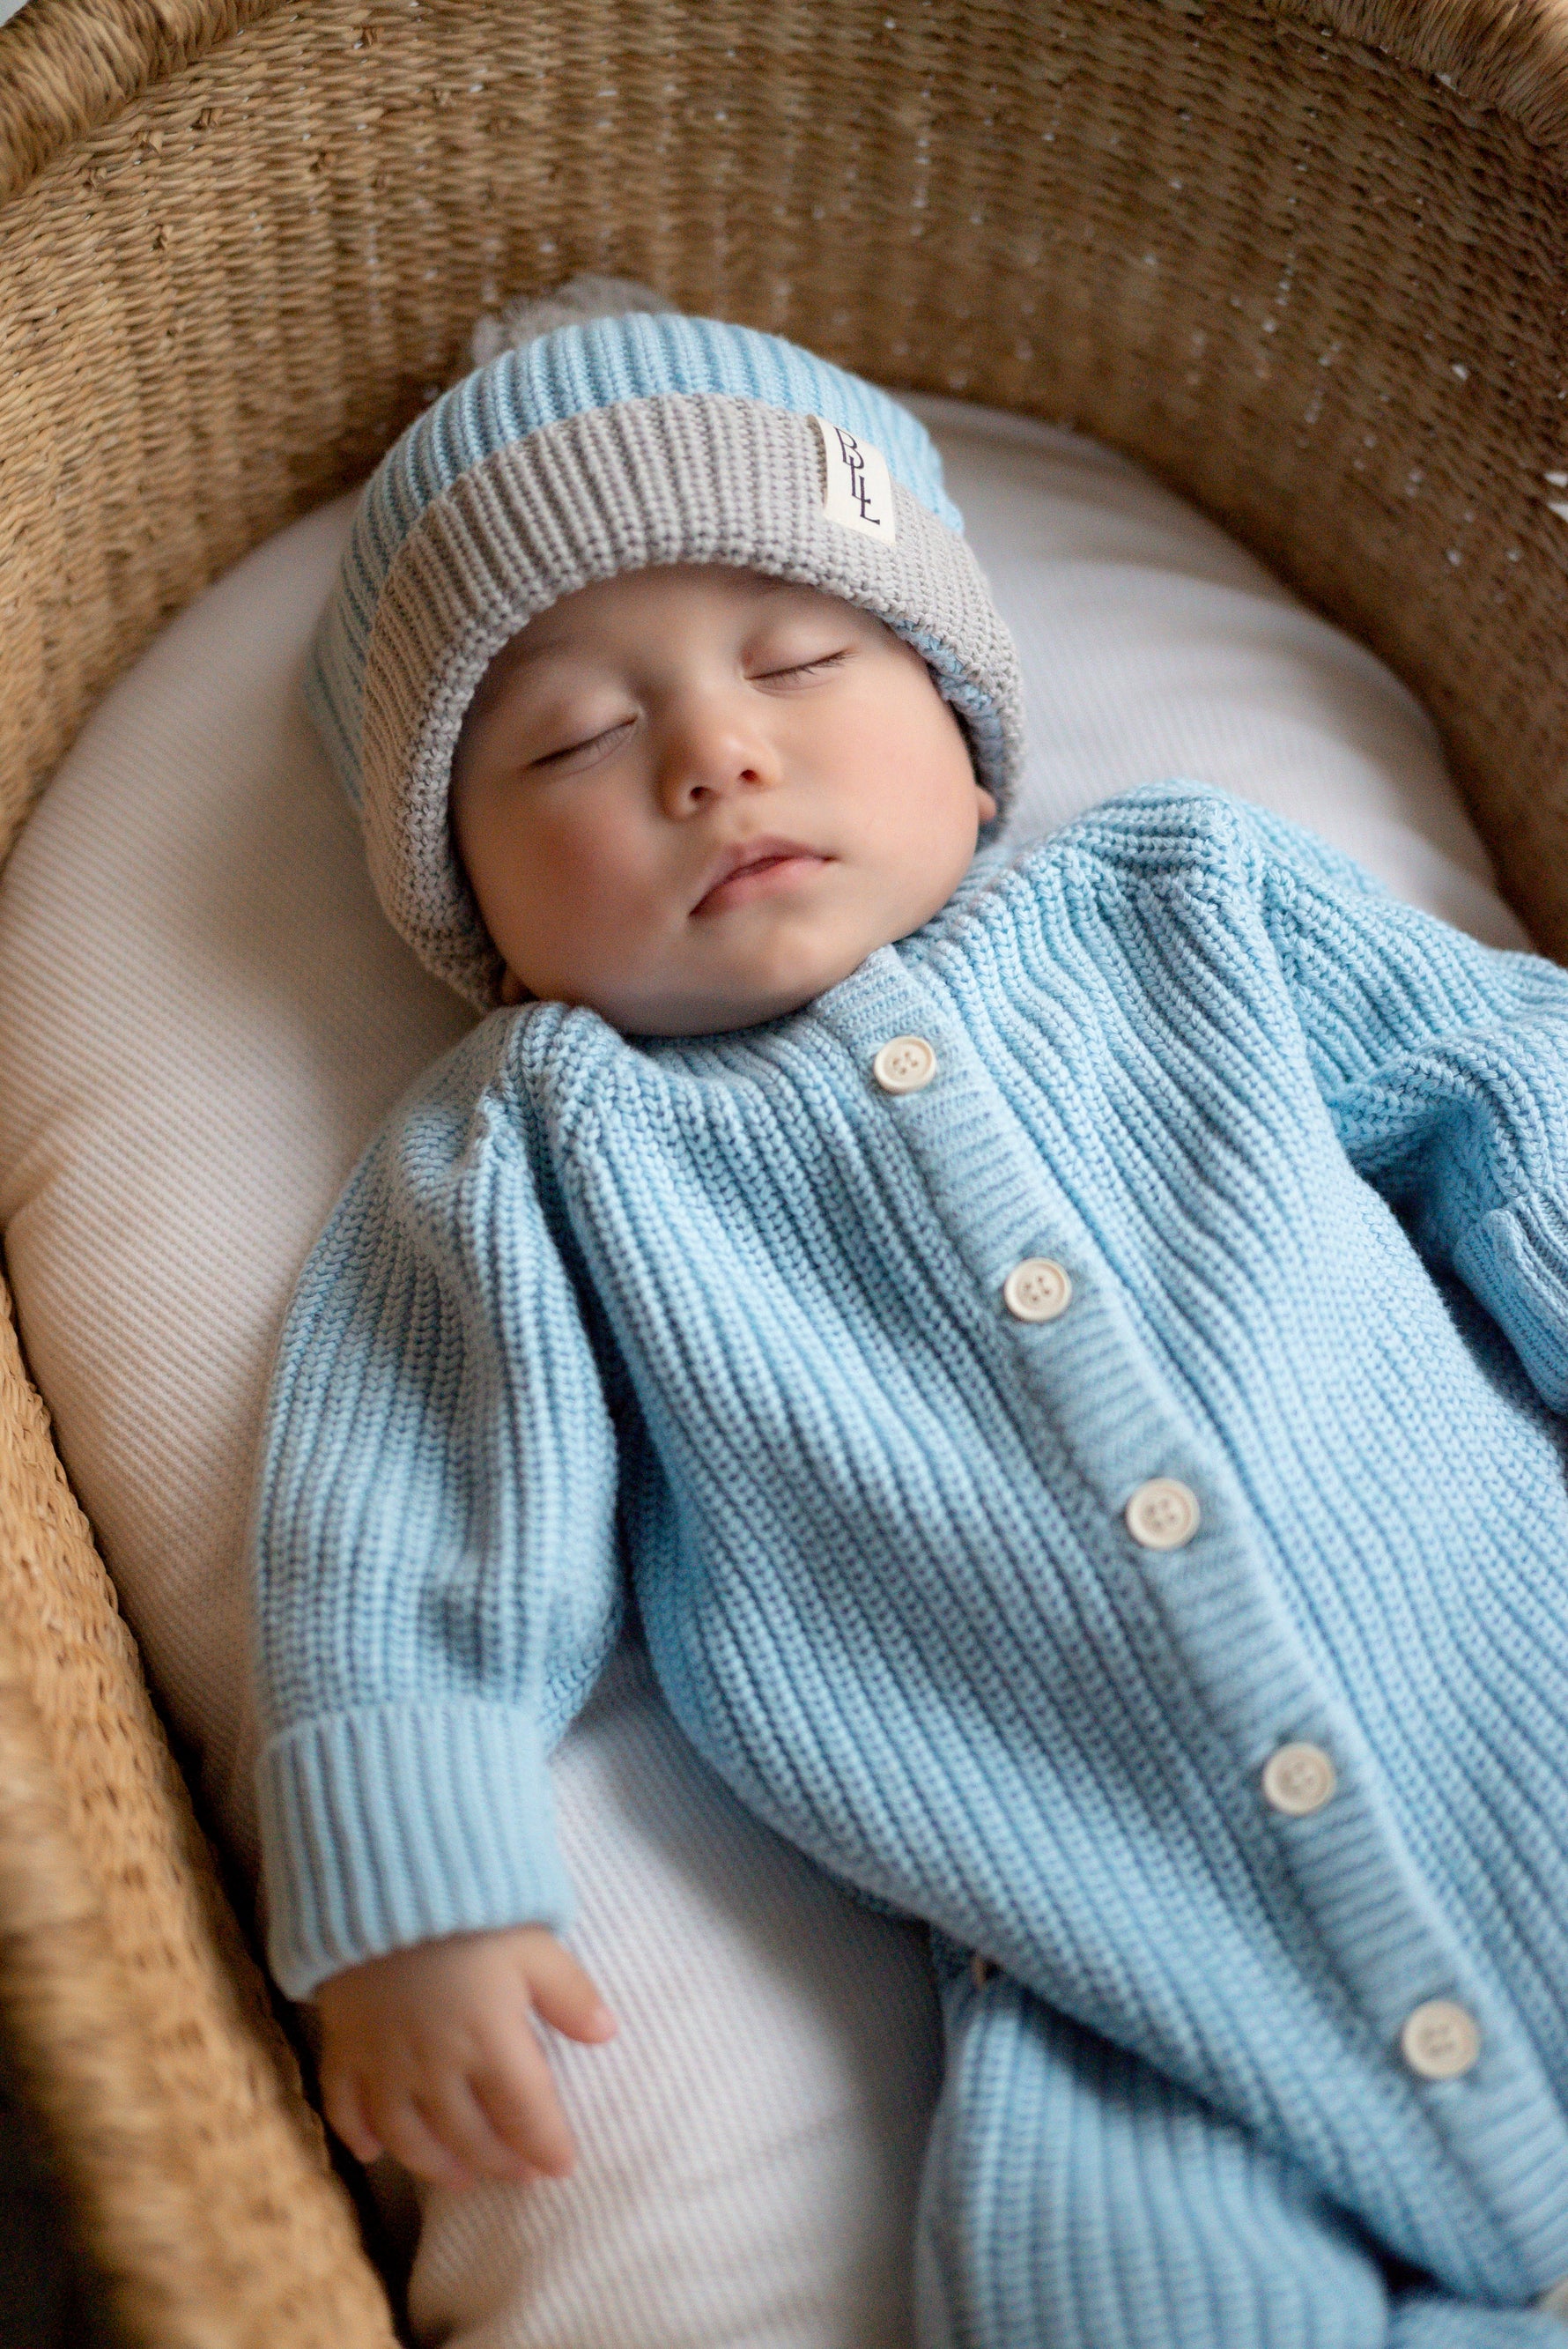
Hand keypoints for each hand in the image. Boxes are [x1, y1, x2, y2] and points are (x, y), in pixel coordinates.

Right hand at [315, 1924, 616, 2191]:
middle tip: (518, 2175)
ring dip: (435, 2165)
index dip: (545, 2146)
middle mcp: (436, 2067)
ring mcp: (384, 2063)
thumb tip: (607, 2035)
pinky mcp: (343, 2046)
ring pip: (408, 2136)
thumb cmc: (470, 1912)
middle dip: (498, 2162)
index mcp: (490, 2041)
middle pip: (468, 2135)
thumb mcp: (534, 1943)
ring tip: (459, 2179)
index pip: (525, 2113)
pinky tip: (371, 2151)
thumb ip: (570, 1993)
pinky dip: (357, 2135)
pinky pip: (343, 2106)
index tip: (561, 2167)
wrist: (383, 1880)